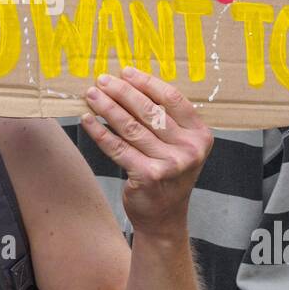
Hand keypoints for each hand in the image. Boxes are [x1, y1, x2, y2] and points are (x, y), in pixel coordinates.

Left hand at [80, 67, 212, 239]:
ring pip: (131, 127)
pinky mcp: (148, 176)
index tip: (126, 72)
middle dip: (122, 92)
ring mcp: (170, 164)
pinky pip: (118, 148)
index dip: (147, 83)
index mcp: (200, 135)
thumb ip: (165, 120)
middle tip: (103, 80)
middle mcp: (189, 149)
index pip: (172, 99)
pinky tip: (88, 120)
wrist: (164, 217)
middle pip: (150, 111)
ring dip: (108, 108)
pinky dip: (101, 132)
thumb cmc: (167, 174)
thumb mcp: (177, 146)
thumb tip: (129, 85)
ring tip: (91, 95)